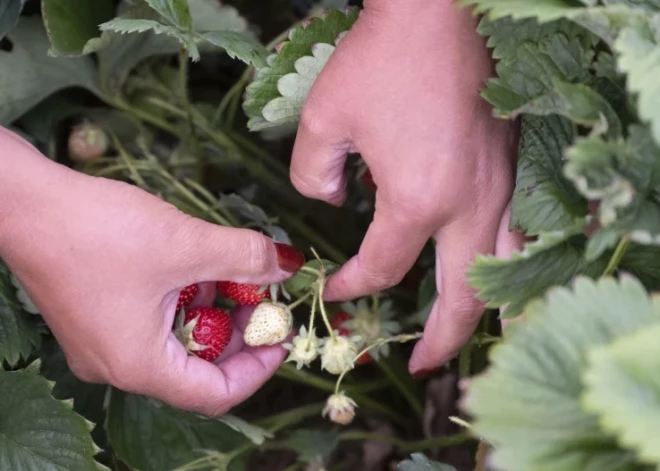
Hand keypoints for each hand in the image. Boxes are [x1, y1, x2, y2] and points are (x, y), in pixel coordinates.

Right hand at [0, 127, 303, 415]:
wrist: (25, 202)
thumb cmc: (100, 230)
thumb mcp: (186, 244)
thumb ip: (244, 258)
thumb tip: (288, 265)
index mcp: (139, 365)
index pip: (215, 392)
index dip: (259, 368)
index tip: (284, 335)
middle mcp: (119, 364)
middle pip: (198, 366)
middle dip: (239, 331)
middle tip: (265, 295)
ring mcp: (104, 341)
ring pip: (178, 339)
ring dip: (214, 309)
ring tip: (238, 272)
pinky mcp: (98, 315)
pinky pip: (154, 320)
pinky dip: (185, 298)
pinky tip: (200, 264)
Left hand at [289, 1, 517, 374]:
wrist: (439, 11)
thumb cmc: (382, 58)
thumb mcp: (324, 118)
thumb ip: (313, 173)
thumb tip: (331, 199)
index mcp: (419, 199)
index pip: (384, 268)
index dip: (354, 286)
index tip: (336, 289)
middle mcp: (469, 204)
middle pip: (461, 297)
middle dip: (440, 339)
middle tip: (421, 363)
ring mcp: (501, 186)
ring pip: (501, 272)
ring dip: (482, 312)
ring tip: (466, 336)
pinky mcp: (513, 166)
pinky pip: (515, 234)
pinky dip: (504, 267)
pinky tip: (492, 272)